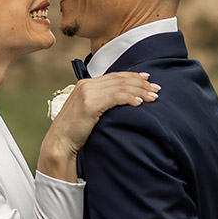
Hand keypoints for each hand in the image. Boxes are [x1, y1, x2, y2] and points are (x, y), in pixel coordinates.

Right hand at [39, 72, 158, 170]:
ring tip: (153, 97)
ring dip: (139, 91)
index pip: (114, 76)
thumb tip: (120, 100)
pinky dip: (129, 98)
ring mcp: (87, 93)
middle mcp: (86, 85)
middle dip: (140, 83)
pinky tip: (140, 102)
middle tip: (157, 88)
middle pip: (119, 80)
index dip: (132, 76)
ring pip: (120, 87)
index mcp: (85, 84)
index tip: (147, 79)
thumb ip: (100, 101)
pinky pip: (115, 97)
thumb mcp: (88, 111)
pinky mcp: (90, 104)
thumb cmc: (75, 131)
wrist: (60, 142)